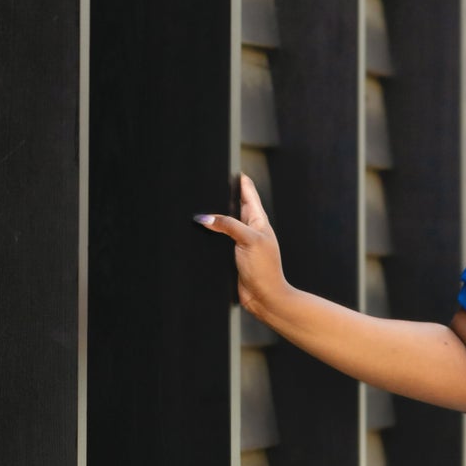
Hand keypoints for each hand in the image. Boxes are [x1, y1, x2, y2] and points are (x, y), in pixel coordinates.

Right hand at [193, 173, 290, 322]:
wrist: (265, 298)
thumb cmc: (264, 269)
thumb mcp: (248, 240)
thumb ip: (228, 225)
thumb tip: (205, 217)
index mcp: (259, 221)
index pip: (249, 194)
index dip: (241, 181)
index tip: (232, 167)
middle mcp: (250, 229)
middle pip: (235, 206)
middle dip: (225, 194)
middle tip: (211, 181)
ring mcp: (241, 242)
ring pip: (225, 222)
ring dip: (215, 215)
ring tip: (201, 202)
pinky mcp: (232, 255)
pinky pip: (218, 239)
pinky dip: (211, 233)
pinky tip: (200, 230)